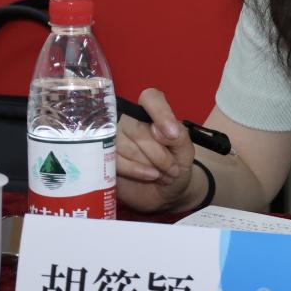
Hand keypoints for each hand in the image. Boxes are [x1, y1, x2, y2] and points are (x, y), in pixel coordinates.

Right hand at [115, 88, 195, 212]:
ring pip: (126, 146)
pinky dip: (135, 170)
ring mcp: (114, 137)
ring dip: (148, 164)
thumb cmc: (176, 164)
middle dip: (159, 154)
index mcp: (152, 112)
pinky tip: (149, 175)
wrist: (165, 192)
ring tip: (162, 175)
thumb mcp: (186, 151)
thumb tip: (157, 129)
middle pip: (138, 129)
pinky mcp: (104, 157)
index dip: (160, 113)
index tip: (172, 135)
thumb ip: (179, 136)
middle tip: (173, 169)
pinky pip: (115, 160)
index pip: (150, 98)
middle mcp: (130, 120)